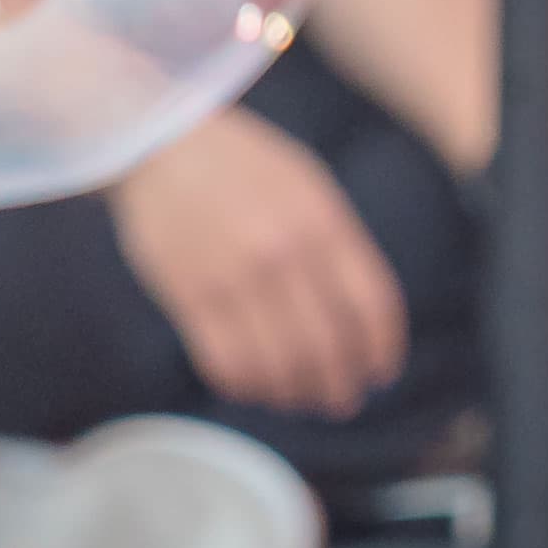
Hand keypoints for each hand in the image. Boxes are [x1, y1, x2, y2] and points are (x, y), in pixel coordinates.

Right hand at [109, 109, 408, 417]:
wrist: (165, 146)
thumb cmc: (246, 167)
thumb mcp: (309, 186)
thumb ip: (339, 243)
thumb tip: (364, 316)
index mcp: (323, 221)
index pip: (371, 305)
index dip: (382, 349)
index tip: (382, 372)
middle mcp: (284, 253)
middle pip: (328, 345)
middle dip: (341, 385)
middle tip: (342, 401)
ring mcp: (235, 277)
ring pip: (279, 365)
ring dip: (296, 395)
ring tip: (299, 399)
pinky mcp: (190, 297)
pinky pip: (227, 364)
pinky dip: (247, 387)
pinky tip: (255, 387)